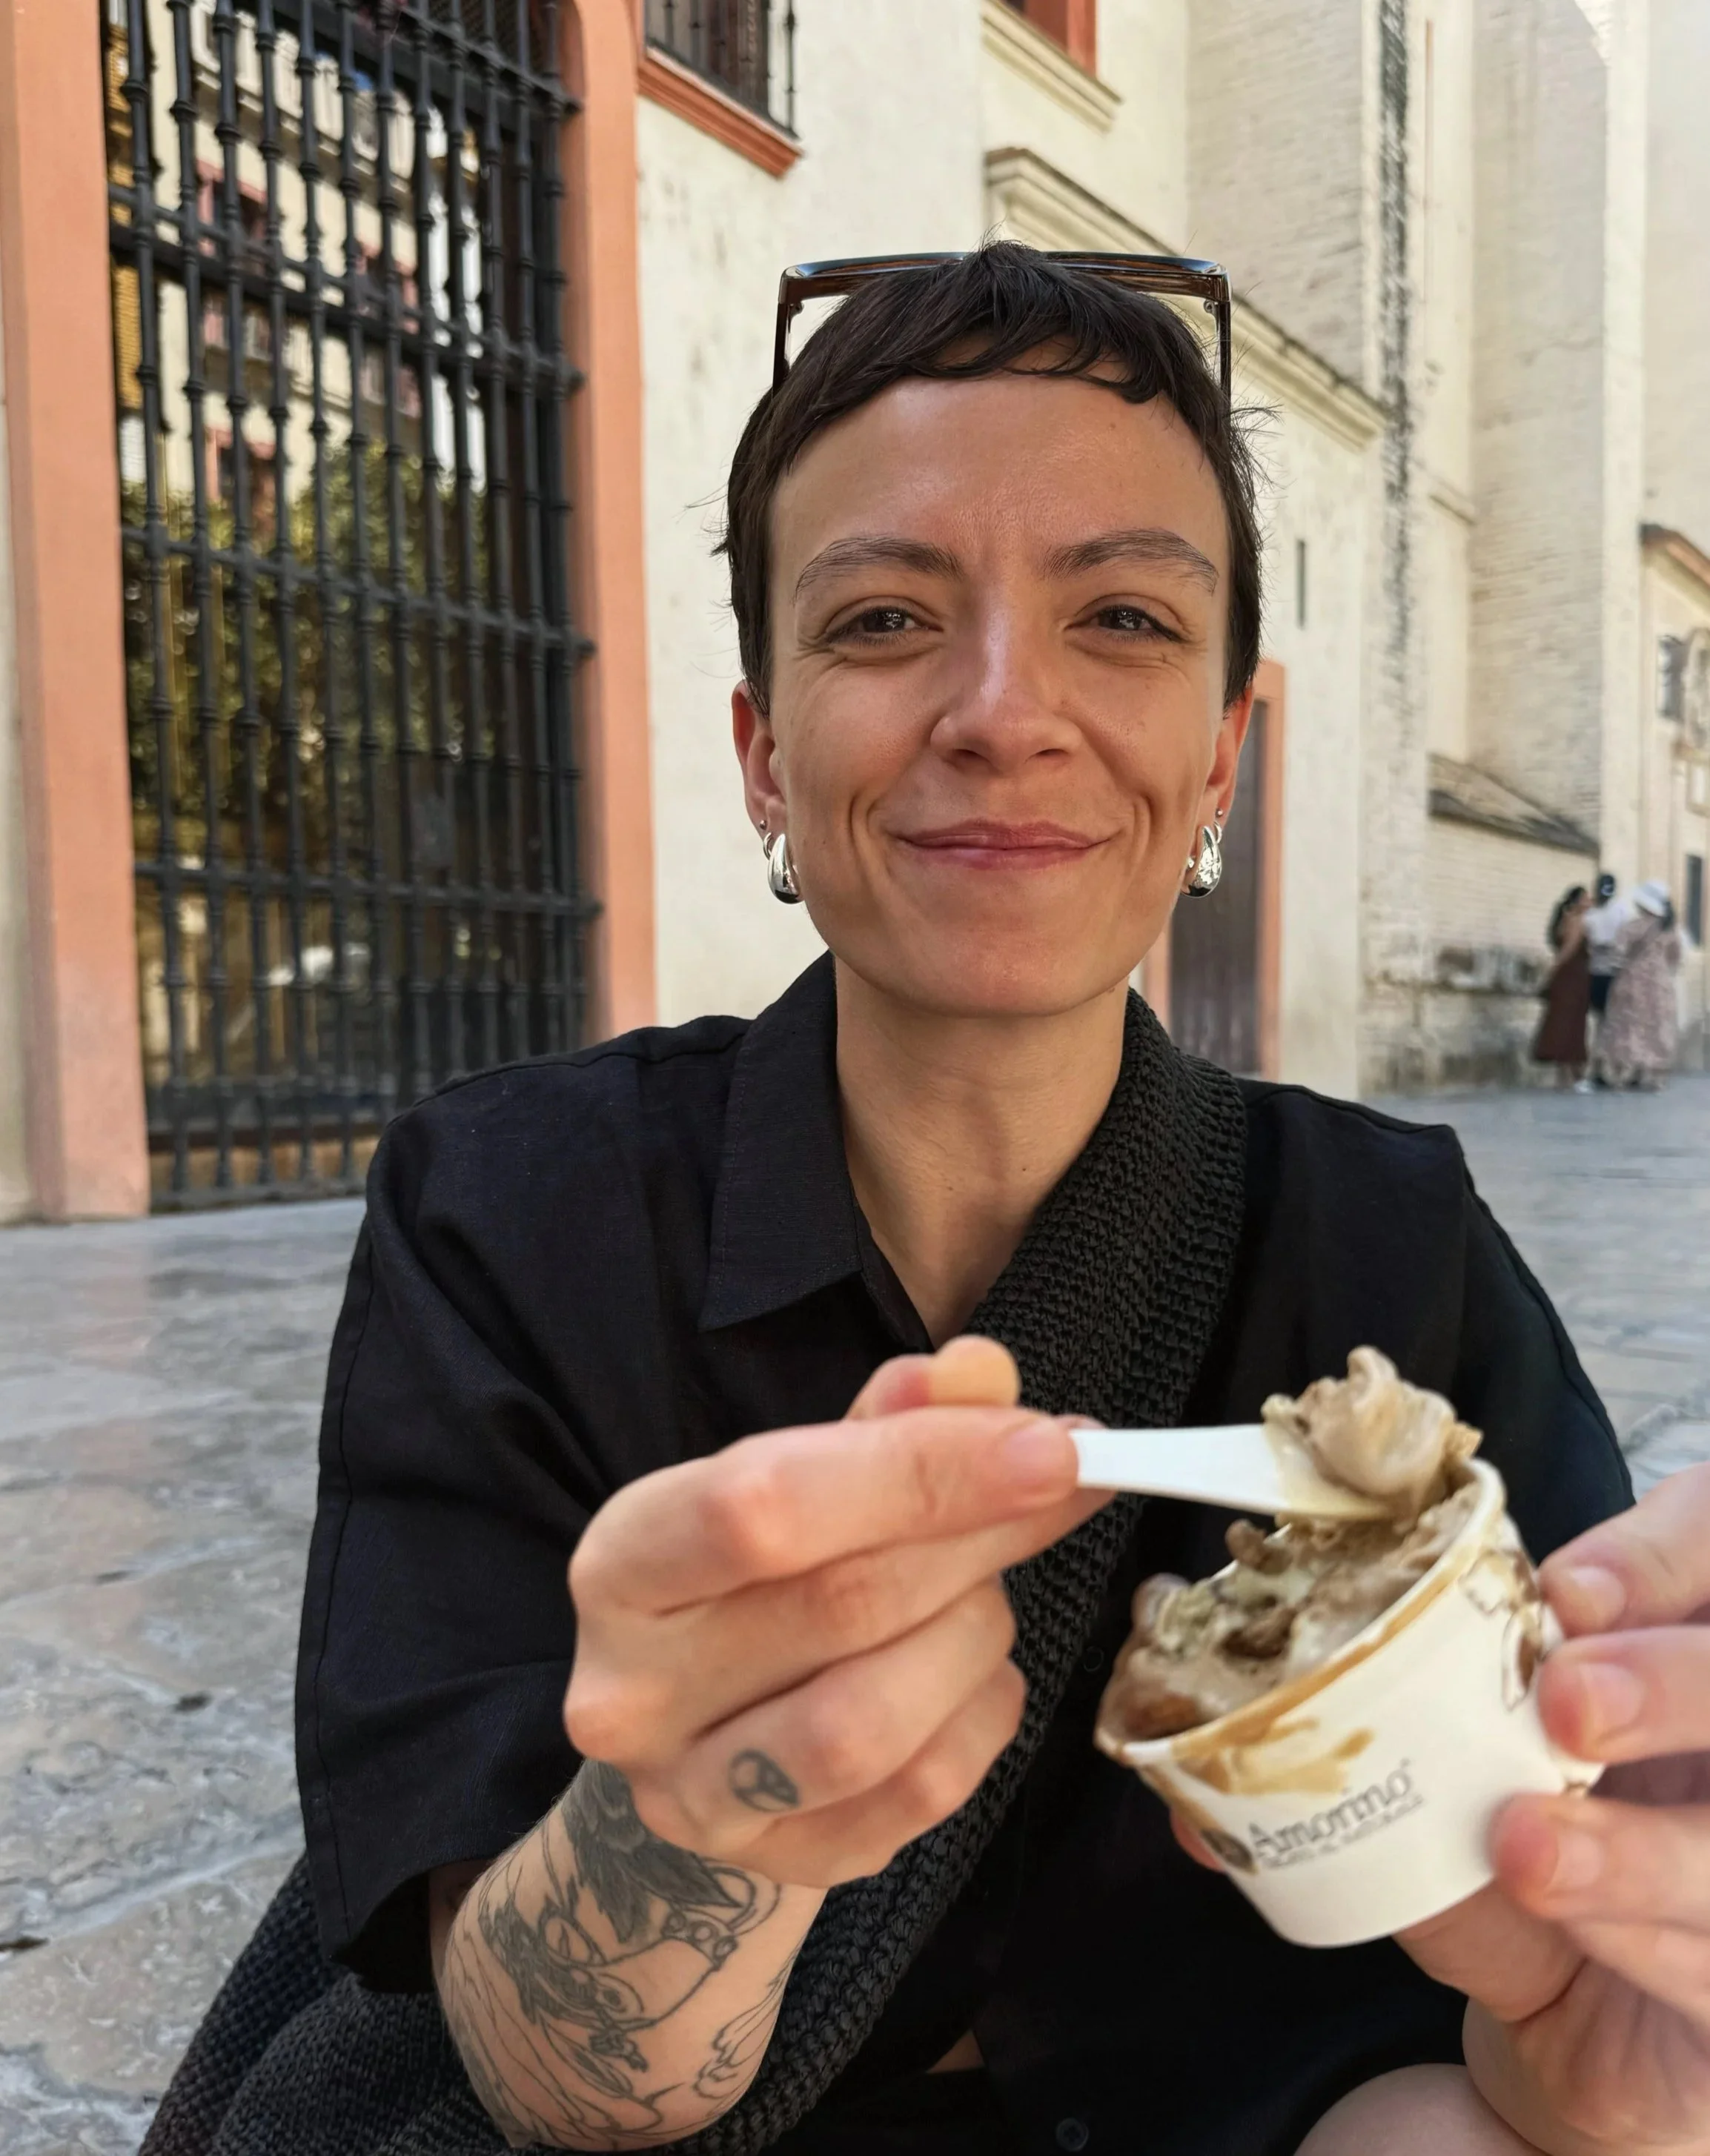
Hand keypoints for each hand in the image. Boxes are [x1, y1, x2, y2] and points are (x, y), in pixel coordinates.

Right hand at [563, 1338, 1101, 1886]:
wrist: (700, 1738)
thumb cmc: (758, 1580)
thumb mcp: (796, 1476)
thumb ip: (886, 1423)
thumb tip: (980, 1374)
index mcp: (623, 1560)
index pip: (767, 1506)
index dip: (921, 1469)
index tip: (1050, 1443)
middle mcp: (633, 1689)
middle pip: (843, 1604)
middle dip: (983, 1535)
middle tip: (1067, 1487)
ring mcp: (694, 1796)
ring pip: (876, 1721)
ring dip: (974, 1636)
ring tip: (986, 1593)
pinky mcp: (775, 1866)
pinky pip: (920, 1795)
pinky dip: (981, 1716)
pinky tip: (974, 1672)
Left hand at [1395, 1464, 1709, 2155]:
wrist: (1590, 2021)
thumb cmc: (1532, 1857)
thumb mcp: (1455, 1765)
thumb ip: (1389, 1713)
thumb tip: (1244, 1719)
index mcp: (1679, 1638)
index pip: (1706, 1537)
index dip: (1658, 1553)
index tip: (1567, 1591)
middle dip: (1671, 1679)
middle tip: (1569, 1698)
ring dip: (1636, 1844)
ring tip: (1526, 1844)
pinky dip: (1635, 1936)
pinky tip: (1566, 1926)